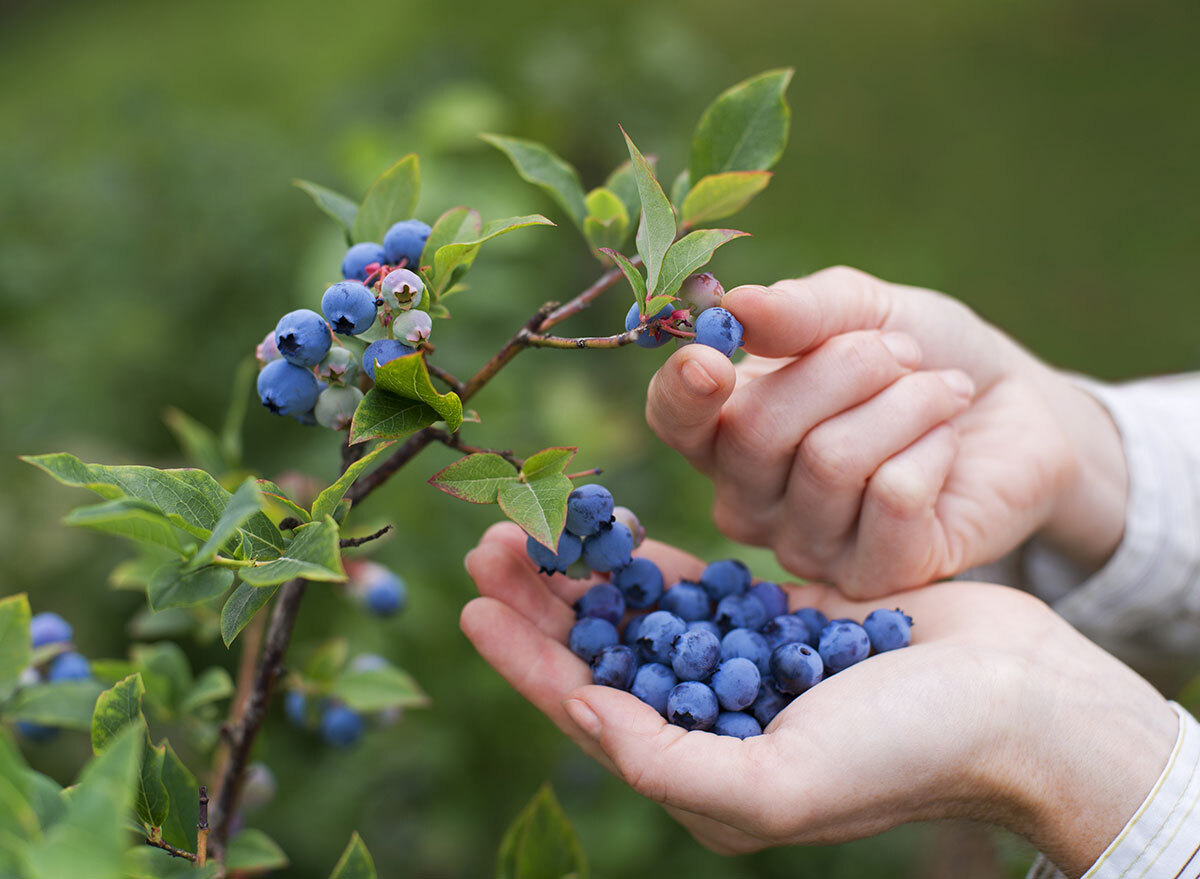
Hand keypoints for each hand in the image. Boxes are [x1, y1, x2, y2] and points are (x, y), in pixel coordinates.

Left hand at [461, 523, 1175, 876]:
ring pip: (639, 615)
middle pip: (602, 655)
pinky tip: (612, 529)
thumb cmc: (906, 753)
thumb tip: (583, 714)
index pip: (587, 712)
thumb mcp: (779, 782)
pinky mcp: (778, 619)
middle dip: (542, 603)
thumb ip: (669, 761)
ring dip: (586, 573)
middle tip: (490, 542)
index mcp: (702, 774)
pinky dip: (651, 559)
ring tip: (533, 524)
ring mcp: (743, 667)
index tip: (472, 605)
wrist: (1016, 701)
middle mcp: (713, 723)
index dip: (524, 660)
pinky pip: (697, 585)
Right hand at [646, 266, 1127, 596]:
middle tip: (903, 353)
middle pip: (757, 431)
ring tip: (941, 391)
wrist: (1016, 409)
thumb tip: (735, 307)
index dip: (682, 393)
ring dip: (904, 403)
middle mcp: (751, 499)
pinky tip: (947, 445)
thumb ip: (799, 311)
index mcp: (727, 429)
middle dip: (845, 367)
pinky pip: (892, 498)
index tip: (712, 359)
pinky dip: (932, 448)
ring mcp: (807, 547)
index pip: (673, 421)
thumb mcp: (863, 310)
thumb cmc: (922, 356)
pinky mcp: (875, 576)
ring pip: (831, 462)